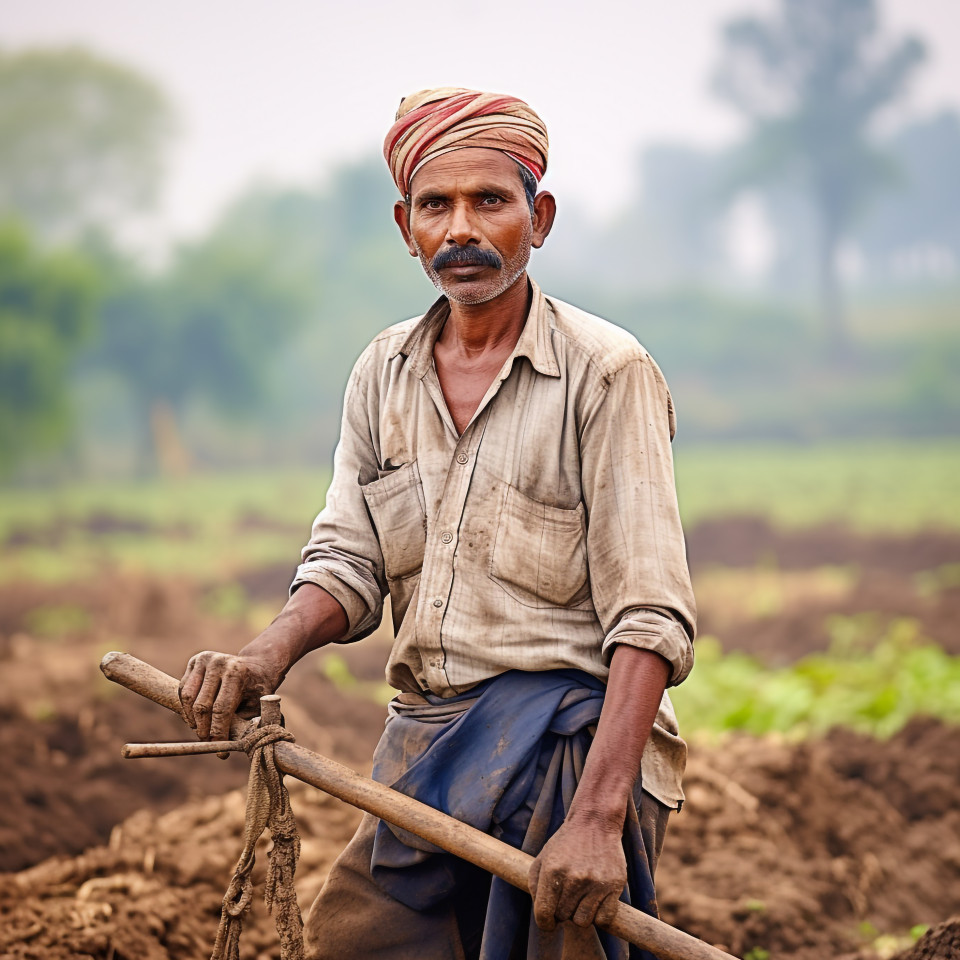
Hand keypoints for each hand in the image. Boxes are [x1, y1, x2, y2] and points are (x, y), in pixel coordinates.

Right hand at [178, 651, 278, 740]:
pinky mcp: (195, 661)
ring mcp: (205, 659)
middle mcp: (219, 662)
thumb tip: (230, 747)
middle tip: (209, 742)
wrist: (256, 666)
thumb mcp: (258, 706)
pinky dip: (187, 708)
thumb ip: (244, 725)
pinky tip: (198, 717)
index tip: (220, 752)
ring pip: (188, 698)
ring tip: (202, 731)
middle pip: (202, 705)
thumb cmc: (257, 690)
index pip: (221, 709)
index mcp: (237, 672)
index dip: (218, 732)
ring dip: (193, 720)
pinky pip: (183, 690)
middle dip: (204, 729)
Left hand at [528, 816, 626, 930]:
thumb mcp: (543, 858)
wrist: (595, 822)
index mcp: (552, 871)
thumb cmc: (566, 842)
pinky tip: (595, 902)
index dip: (545, 923)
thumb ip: (536, 886)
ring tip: (581, 897)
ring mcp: (595, 883)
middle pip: (564, 918)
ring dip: (580, 914)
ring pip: (583, 922)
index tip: (549, 921)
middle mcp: (574, 879)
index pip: (544, 914)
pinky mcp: (614, 885)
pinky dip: (599, 916)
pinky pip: (604, 920)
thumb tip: (542, 915)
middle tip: (568, 896)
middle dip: (563, 911)